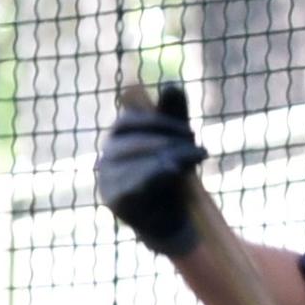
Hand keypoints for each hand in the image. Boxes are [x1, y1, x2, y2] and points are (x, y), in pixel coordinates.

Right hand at [98, 85, 206, 257]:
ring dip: (169, 155)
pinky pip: (133, 185)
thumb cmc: (171, 176)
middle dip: (168, 139)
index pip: (129, 121)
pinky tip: (174, 170)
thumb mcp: (176, 141)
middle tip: (197, 141)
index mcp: (117, 140)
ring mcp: (108, 181)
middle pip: (134, 141)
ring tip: (196, 156)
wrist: (172, 220)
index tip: (189, 130)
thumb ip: (173, 114)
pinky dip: (155, 175)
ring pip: (135, 161)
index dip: (158, 121)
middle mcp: (106, 158)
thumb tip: (172, 85)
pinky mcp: (115, 202)